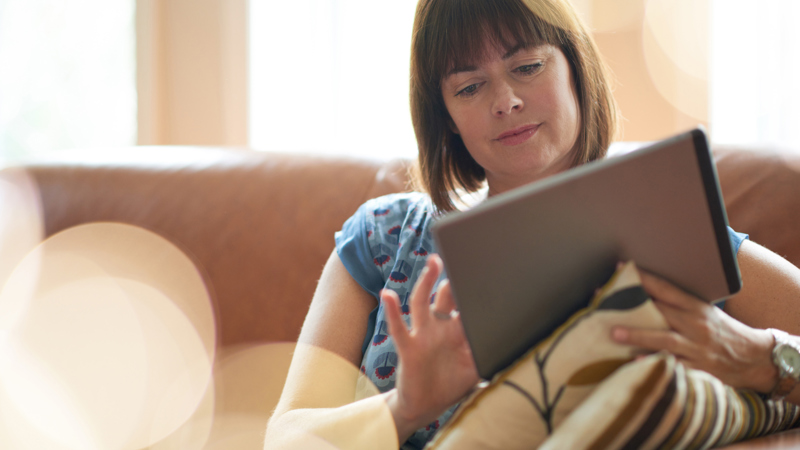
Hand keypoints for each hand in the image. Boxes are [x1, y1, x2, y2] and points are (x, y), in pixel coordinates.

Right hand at [381, 254, 478, 440]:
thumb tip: (514, 343)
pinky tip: (388, 294)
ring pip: (423, 302)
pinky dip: (392, 311)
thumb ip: (490, 355)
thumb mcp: (476, 370)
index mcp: (457, 330)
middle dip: (455, 278)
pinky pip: (399, 327)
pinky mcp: (408, 347)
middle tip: (465, 256)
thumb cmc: (450, 384)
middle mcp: (440, 327)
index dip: (476, 288)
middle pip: (447, 296)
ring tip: (434, 262)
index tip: (490, 269)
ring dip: (427, 281)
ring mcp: (423, 335)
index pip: (467, 304)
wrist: (424, 407)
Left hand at [611, 269, 777, 392]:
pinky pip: (675, 366)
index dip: (643, 278)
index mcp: (695, 307)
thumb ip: (677, 304)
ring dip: (638, 336)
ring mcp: (697, 347)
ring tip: (614, 333)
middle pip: (661, 312)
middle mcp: (695, 325)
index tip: (620, 268)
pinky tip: (636, 362)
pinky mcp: (699, 368)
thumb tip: (644, 293)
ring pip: (665, 339)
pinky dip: (655, 363)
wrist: (755, 357)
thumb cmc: (723, 331)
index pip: (666, 288)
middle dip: (632, 306)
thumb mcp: (705, 312)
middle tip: (604, 302)